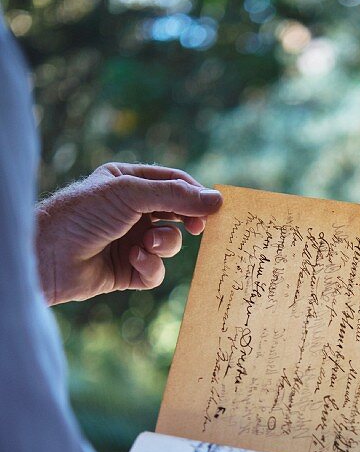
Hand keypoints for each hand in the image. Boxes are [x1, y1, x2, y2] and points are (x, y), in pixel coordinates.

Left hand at [35, 162, 222, 305]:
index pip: (172, 182)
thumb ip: (176, 196)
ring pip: (169, 243)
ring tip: (149, 244)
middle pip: (176, 212)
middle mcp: (130, 210)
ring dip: (165, 244)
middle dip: (187, 220)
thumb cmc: (85, 213)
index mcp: (127, 182)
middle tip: (200, 227)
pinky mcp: (128, 270)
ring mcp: (130, 240)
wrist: (50, 254)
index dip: (195, 192)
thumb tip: (218, 200)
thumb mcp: (131, 194)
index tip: (215, 206)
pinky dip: (150, 266)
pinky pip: (155, 270)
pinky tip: (135, 261)